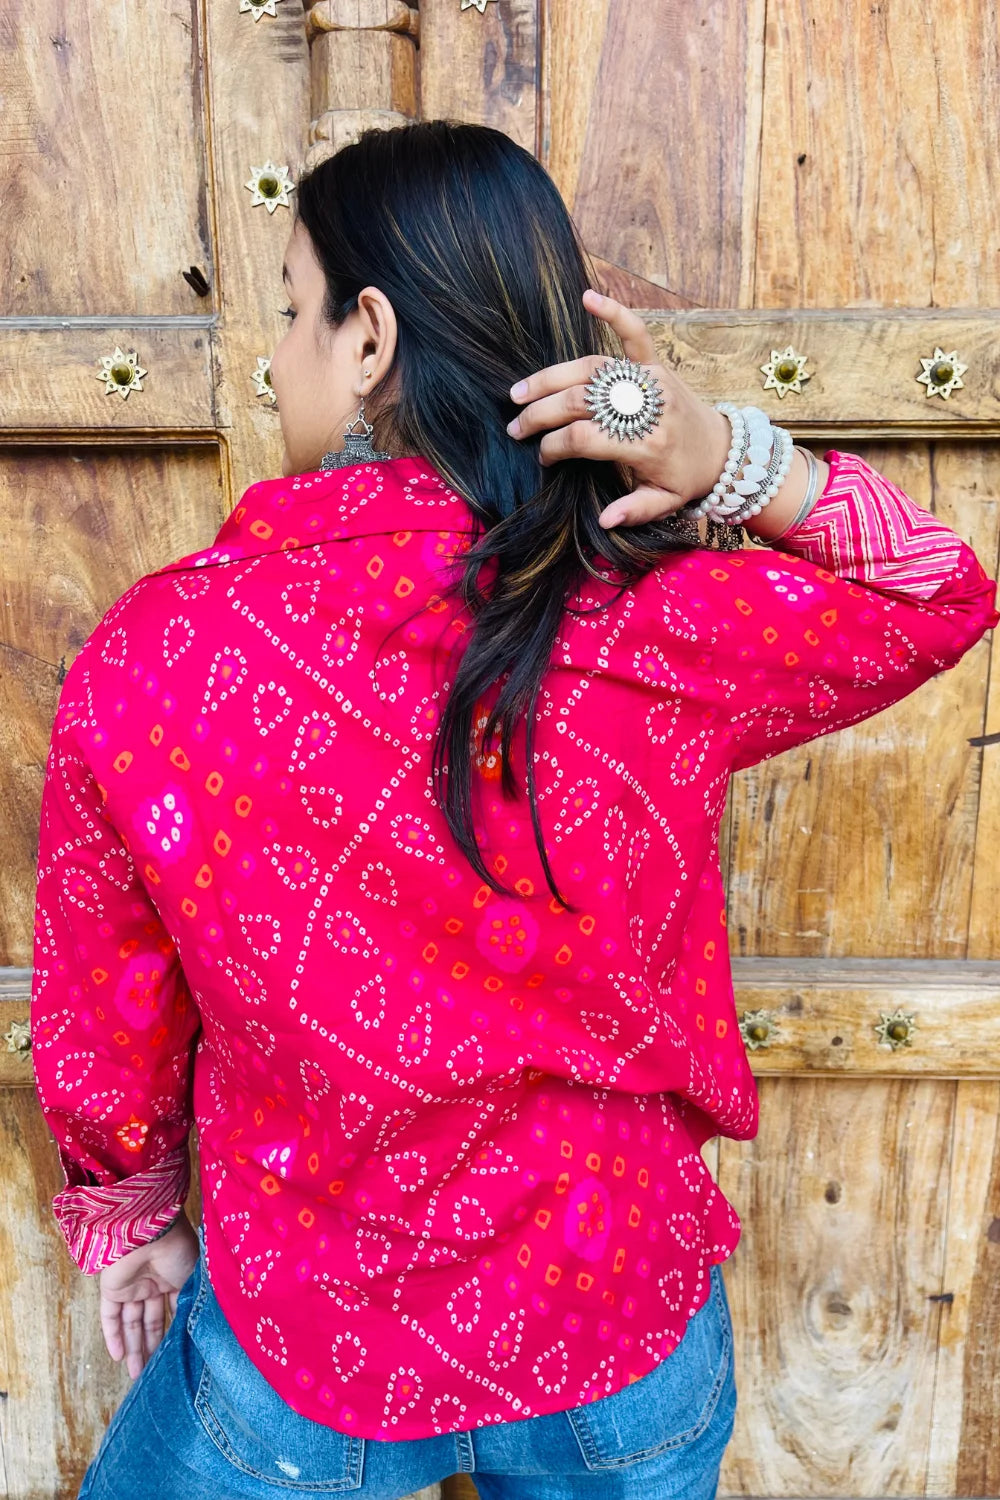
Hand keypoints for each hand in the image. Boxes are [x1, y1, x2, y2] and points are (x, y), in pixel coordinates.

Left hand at [98, 1214, 198, 1378]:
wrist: (150, 1231)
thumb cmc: (178, 1248)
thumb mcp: (194, 1276)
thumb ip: (194, 1300)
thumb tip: (201, 1326)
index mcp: (174, 1277)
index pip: (173, 1309)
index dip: (174, 1331)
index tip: (178, 1353)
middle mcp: (153, 1283)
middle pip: (150, 1321)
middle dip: (151, 1346)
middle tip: (154, 1372)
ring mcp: (132, 1286)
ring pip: (131, 1323)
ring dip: (133, 1348)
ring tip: (137, 1374)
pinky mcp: (112, 1288)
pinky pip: (110, 1316)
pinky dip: (113, 1336)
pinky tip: (118, 1357)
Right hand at [507, 288, 731, 528]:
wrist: (725, 451)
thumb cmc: (687, 479)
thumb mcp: (664, 504)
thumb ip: (634, 511)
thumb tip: (605, 520)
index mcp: (647, 445)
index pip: (586, 439)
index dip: (556, 447)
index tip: (542, 458)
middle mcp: (647, 407)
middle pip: (580, 402)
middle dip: (541, 415)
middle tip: (516, 427)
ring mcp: (650, 381)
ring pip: (592, 369)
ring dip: (551, 377)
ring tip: (519, 392)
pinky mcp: (657, 365)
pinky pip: (634, 334)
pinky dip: (613, 313)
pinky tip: (588, 297)